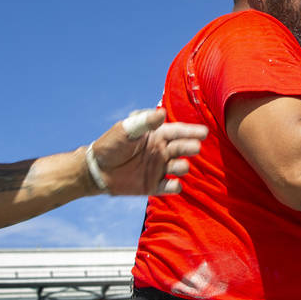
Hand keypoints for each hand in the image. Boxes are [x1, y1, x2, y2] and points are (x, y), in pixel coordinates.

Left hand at [87, 109, 206, 195]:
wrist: (96, 169)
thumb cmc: (110, 145)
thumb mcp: (125, 130)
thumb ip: (143, 122)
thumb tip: (162, 113)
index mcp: (156, 135)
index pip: (177, 132)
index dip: (190, 132)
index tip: (203, 132)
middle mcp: (161, 151)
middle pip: (181, 148)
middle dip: (190, 147)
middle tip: (195, 148)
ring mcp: (158, 168)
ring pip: (178, 167)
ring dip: (183, 166)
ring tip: (181, 165)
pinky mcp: (152, 185)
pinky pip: (167, 186)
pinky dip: (174, 187)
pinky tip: (175, 185)